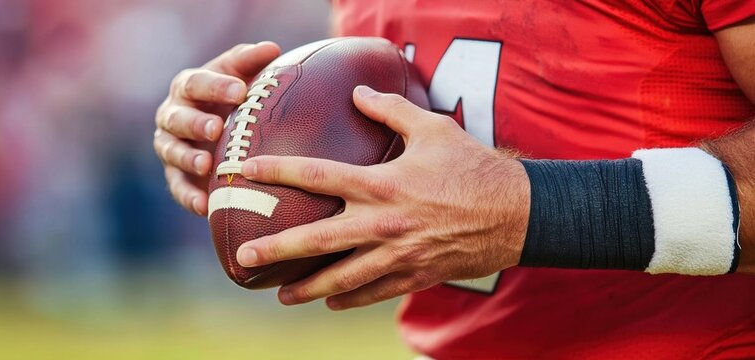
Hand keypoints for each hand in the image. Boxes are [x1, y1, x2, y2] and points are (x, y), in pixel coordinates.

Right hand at [154, 42, 280, 214]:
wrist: (222, 133)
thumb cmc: (235, 98)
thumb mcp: (242, 77)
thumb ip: (251, 63)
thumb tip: (271, 50)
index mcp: (188, 87)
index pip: (196, 82)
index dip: (216, 86)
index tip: (240, 90)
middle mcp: (172, 115)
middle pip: (177, 117)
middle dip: (195, 123)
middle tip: (217, 128)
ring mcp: (170, 146)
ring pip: (171, 151)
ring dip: (187, 158)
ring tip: (207, 165)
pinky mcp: (176, 175)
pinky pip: (178, 187)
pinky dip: (189, 196)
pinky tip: (205, 206)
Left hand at [235, 86, 530, 309]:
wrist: (517, 214)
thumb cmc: (473, 166)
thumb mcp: (433, 128)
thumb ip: (390, 110)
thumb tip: (358, 92)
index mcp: (381, 183)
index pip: (316, 175)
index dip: (277, 171)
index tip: (247, 171)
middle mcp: (381, 223)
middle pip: (316, 240)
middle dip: (275, 249)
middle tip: (244, 257)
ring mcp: (396, 255)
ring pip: (340, 278)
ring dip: (306, 288)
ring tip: (279, 294)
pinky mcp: (413, 275)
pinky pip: (373, 292)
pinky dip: (349, 298)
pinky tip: (329, 301)